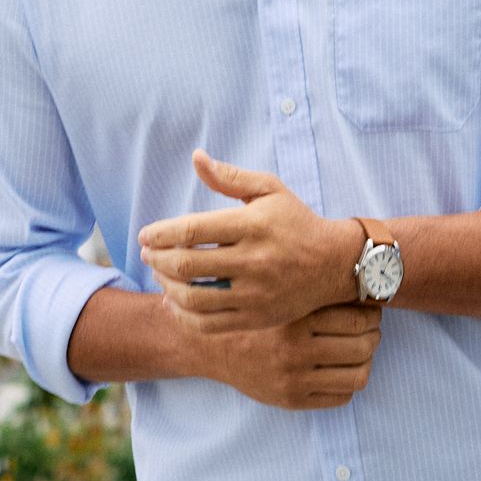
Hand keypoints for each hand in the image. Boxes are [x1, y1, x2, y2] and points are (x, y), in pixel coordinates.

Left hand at [138, 149, 362, 331]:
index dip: (159, 233)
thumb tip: (196, 157)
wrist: (334, 264)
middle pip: (187, 266)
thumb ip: (230, 177)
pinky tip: (174, 302)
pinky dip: (184, 314)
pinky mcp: (257, 318)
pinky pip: (209, 323)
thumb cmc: (296, 222)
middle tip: (146, 254)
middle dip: (156, 260)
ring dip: (166, 287)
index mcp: (252, 226)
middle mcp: (253, 261)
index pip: (192, 230)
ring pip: (194, 297)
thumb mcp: (269, 190)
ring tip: (159, 275)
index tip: (145, 235)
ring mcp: (255, 294)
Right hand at [182, 299, 383, 409]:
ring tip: (359, 348)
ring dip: (366, 360)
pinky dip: (348, 381)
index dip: (371, 312)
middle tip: (369, 327)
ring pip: (358, 375)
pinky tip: (340, 367)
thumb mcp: (277, 290)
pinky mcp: (292, 400)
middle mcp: (294, 351)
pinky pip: (342, 396)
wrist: (210, 345)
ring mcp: (294, 379)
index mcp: (293, 318)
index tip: (369, 307)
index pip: (357, 318)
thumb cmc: (252, 311)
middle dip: (373, 335)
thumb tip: (359, 277)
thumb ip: (311, 286)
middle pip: (363, 346)